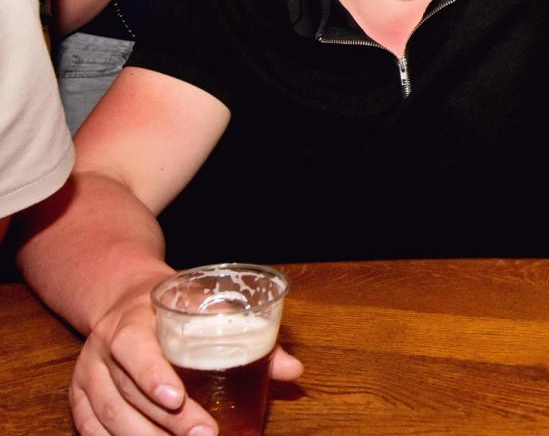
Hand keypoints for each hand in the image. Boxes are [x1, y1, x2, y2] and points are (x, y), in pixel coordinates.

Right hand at [71, 279, 303, 434]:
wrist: (125, 299)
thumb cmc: (176, 306)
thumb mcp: (207, 306)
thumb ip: (247, 334)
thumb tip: (293, 369)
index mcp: (130, 322)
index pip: (133, 349)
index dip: (151, 375)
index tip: (176, 397)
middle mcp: (102, 351)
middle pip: (127, 393)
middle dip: (168, 421)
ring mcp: (88, 376)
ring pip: (109, 417)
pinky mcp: (82, 397)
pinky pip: (92, 428)